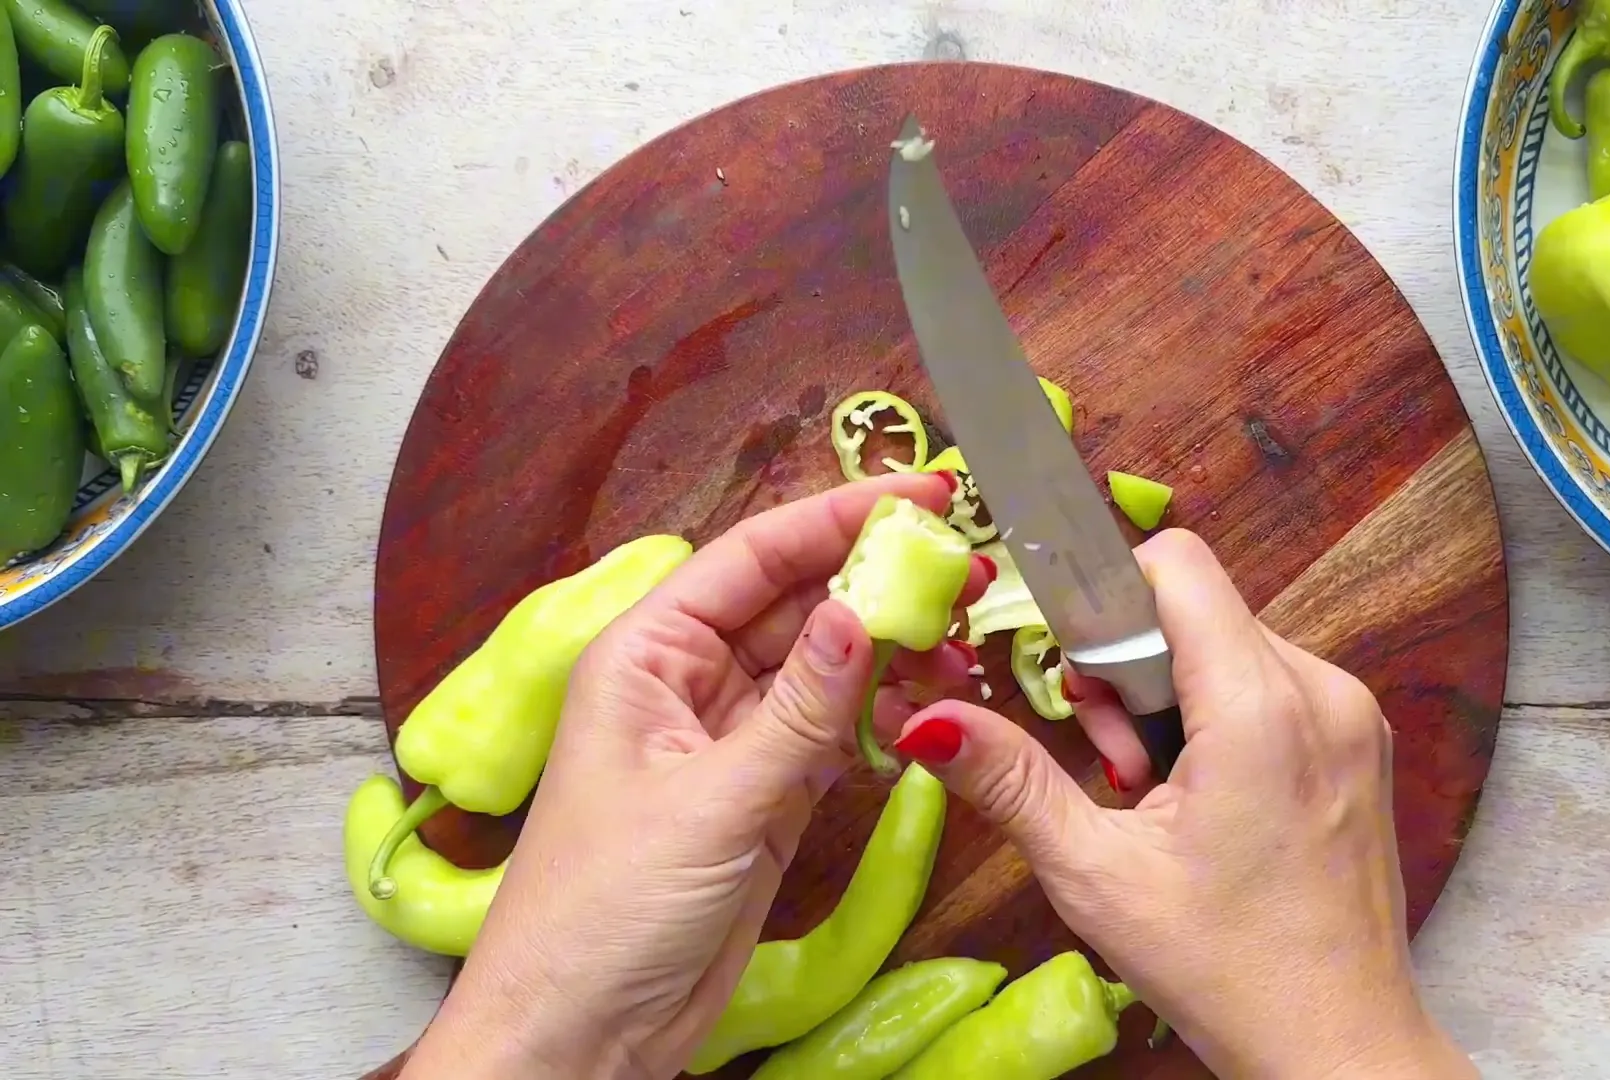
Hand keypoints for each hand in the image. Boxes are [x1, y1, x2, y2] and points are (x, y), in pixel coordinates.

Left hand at [402, 473, 989, 1079]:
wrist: (580, 1035)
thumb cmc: (604, 913)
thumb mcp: (711, 802)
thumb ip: (797, 711)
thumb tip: (861, 613)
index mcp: (647, 654)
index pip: (754, 557)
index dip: (839, 517)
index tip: (923, 495)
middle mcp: (689, 681)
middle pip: (798, 604)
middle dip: (881, 585)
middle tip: (969, 576)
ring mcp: (731, 738)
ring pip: (825, 668)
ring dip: (894, 656)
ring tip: (965, 654)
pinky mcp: (765, 794)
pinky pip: (834, 732)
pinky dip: (883, 721)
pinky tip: (930, 713)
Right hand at [888, 529, 1477, 1079]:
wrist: (1339, 1045)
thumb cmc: (1223, 970)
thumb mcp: (1096, 874)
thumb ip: (1011, 780)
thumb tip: (927, 719)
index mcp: (1260, 708)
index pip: (1177, 565)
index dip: (1107, 597)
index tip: (1077, 678)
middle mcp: (1321, 690)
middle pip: (1196, 609)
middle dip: (1133, 669)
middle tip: (1116, 767)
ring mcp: (1350, 714)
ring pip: (1229, 645)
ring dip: (1174, 697)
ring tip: (1157, 794)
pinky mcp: (1359, 740)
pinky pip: (1270, 682)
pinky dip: (1220, 718)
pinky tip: (1203, 799)